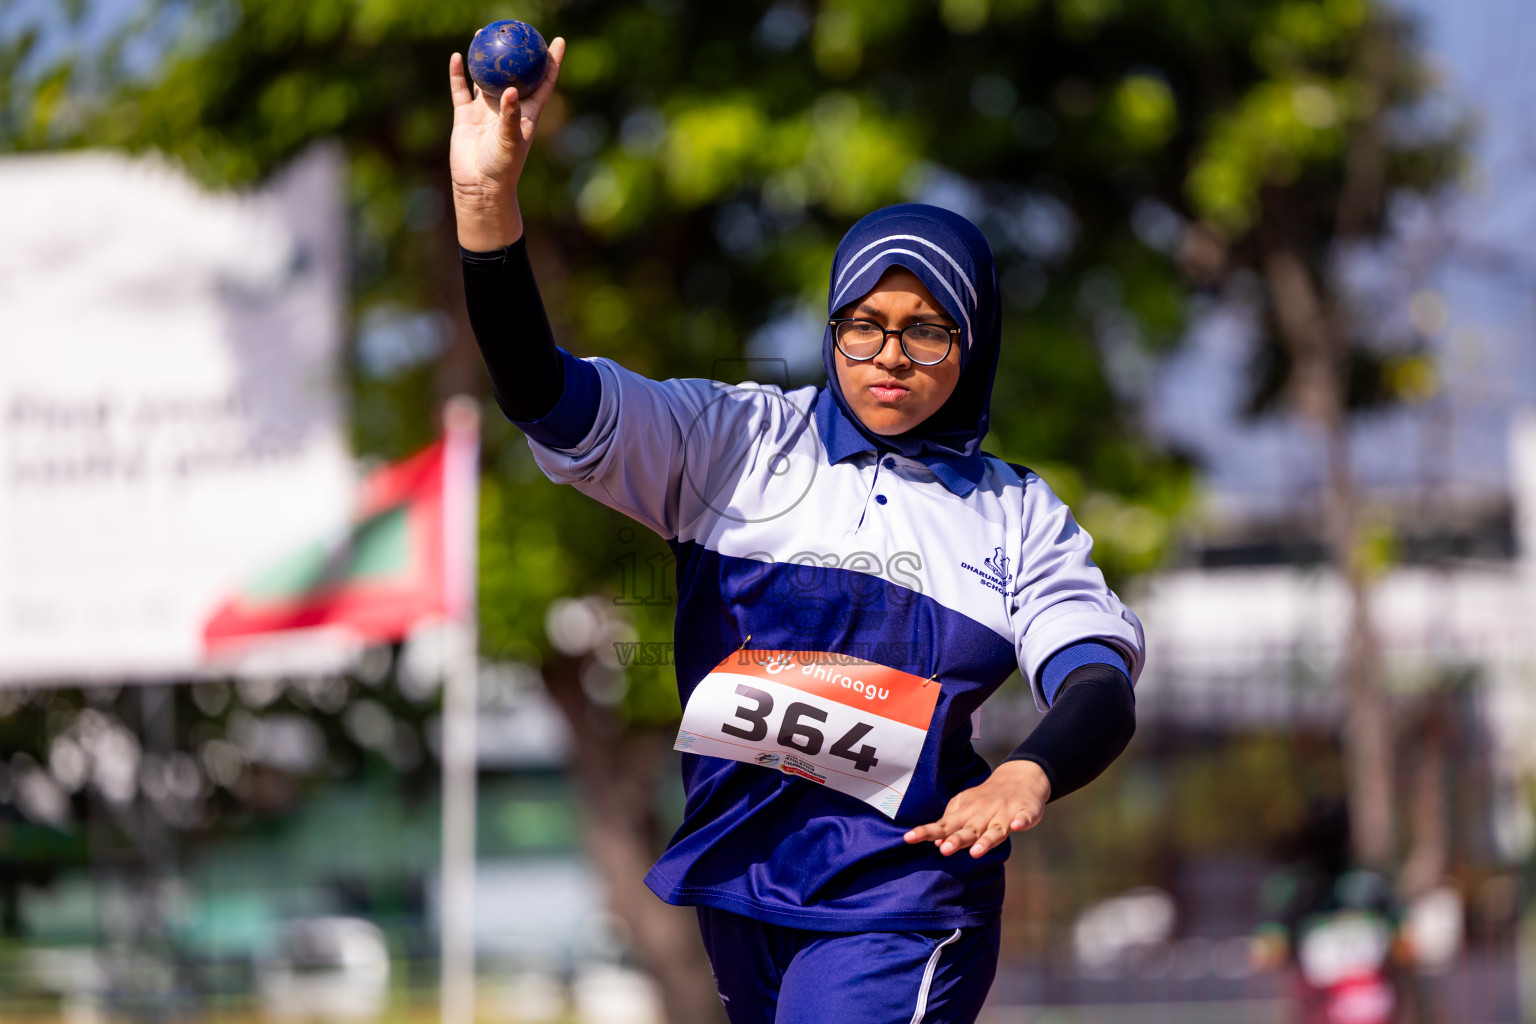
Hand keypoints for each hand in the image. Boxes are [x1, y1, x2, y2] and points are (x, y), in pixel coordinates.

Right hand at [447, 37, 565, 250]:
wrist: (479, 186)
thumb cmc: (502, 167)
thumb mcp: (511, 141)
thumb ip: (511, 116)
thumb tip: (512, 90)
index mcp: (527, 113)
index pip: (543, 82)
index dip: (552, 62)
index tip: (558, 40)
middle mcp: (508, 108)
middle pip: (514, 73)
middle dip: (516, 52)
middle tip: (515, 30)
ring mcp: (486, 111)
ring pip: (485, 77)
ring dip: (485, 58)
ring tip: (482, 34)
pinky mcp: (465, 116)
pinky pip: (461, 89)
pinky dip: (459, 74)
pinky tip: (458, 56)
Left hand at [903, 759, 1050, 857]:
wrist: (1021, 778)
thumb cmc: (987, 799)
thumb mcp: (966, 807)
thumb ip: (951, 824)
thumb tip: (936, 843)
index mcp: (967, 813)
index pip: (943, 825)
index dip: (927, 832)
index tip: (908, 838)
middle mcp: (984, 813)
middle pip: (969, 829)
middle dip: (957, 840)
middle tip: (945, 850)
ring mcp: (1005, 812)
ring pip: (996, 829)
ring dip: (986, 840)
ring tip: (976, 851)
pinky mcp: (1026, 811)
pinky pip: (1024, 818)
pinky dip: (1022, 821)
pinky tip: (1018, 826)